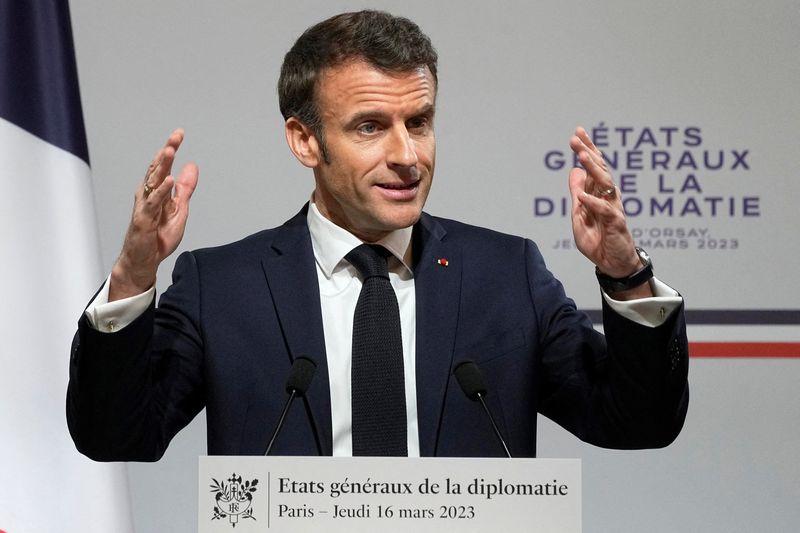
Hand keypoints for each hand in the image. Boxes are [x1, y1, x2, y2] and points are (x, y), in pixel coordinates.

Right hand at [109, 129, 198, 300]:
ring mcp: (144, 206)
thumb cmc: (158, 235)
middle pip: (157, 168)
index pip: (163, 165)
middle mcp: (148, 194)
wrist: (145, 260)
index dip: (170, 149)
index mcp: (156, 190)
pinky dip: (161, 191)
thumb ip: (185, 188)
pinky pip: (152, 203)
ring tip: (170, 151)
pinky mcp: (143, 220)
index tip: (179, 133)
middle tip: (176, 136)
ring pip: (153, 182)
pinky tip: (169, 181)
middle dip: (167, 151)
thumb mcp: (179, 209)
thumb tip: (192, 165)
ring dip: (162, 166)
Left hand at [568, 127, 649, 297]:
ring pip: (605, 184)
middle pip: (600, 170)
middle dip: (588, 152)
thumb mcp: (580, 215)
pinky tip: (582, 195)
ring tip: (581, 155)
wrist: (613, 264)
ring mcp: (613, 209)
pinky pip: (605, 210)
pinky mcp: (616, 224)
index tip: (578, 132)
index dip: (587, 149)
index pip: (594, 167)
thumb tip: (573, 171)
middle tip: (576, 138)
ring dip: (593, 169)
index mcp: (599, 194)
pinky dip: (593, 202)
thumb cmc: (599, 240)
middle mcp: (608, 197)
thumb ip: (578, 194)